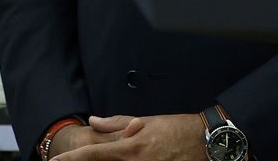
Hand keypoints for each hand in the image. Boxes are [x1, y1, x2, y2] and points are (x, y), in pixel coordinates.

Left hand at [58, 113, 206, 159]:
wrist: (206, 142)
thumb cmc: (176, 128)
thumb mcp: (146, 121)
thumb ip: (116, 124)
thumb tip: (93, 121)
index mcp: (131, 148)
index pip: (94, 154)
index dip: (72, 159)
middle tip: (83, 158)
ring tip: (118, 152)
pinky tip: (134, 158)